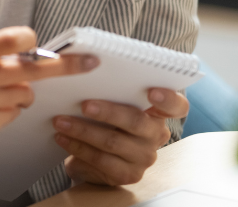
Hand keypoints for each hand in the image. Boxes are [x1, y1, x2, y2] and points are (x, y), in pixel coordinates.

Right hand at [0, 27, 98, 163]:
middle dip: (66, 65)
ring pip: (25, 93)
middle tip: (89, 62)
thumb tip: (17, 48)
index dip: (28, 39)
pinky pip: (12, 114)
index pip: (12, 39)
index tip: (36, 41)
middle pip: (34, 69)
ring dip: (19, 90)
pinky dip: (5, 109)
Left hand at [54, 87, 189, 185]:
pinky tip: (62, 137)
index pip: (177, 106)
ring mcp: (144, 157)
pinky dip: (78, 147)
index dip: (168, 98)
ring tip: (61, 121)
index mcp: (158, 113)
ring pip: (113, 141)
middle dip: (108, 111)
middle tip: (84, 104)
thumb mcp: (111, 101)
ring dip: (83, 130)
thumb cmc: (104, 118)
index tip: (152, 92)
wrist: (94, 154)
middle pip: (137, 121)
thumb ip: (110, 88)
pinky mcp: (128, 174)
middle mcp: (156, 135)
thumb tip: (83, 64)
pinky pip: (100, 159)